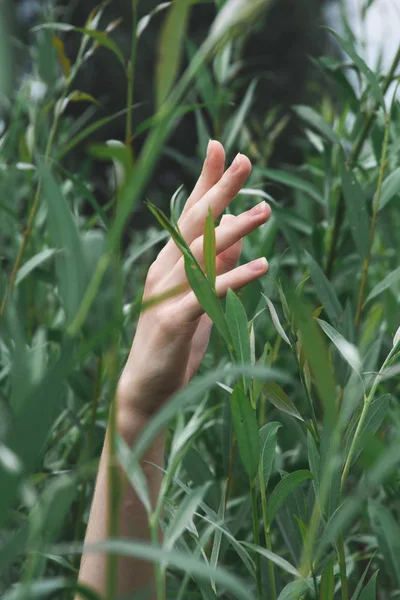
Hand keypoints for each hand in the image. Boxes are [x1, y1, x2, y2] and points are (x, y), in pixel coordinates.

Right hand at [117, 141, 270, 418]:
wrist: (146, 389)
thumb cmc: (173, 342)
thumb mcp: (200, 299)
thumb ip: (217, 266)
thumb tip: (239, 235)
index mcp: (169, 263)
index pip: (188, 215)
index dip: (205, 182)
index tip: (221, 148)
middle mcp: (163, 270)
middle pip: (193, 223)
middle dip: (219, 189)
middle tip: (245, 160)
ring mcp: (166, 294)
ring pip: (200, 252)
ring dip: (233, 229)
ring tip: (265, 210)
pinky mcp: (173, 320)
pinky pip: (208, 293)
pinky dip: (235, 278)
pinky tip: (261, 265)